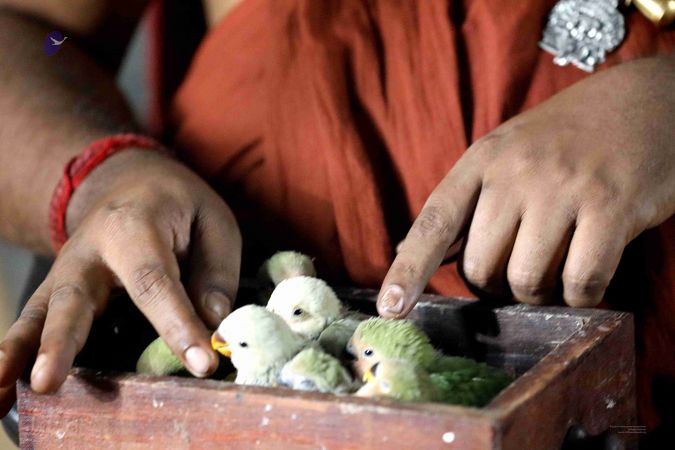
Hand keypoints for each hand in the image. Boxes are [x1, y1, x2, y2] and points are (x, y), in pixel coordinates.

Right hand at [0, 149, 240, 414]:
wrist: (133, 182)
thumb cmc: (178, 205)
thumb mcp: (213, 223)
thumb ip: (215, 272)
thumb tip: (212, 323)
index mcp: (134, 225)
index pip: (153, 282)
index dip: (177, 324)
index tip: (201, 362)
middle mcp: (89, 251)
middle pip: (73, 299)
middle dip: (61, 342)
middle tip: (47, 381)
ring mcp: (66, 272)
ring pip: (41, 314)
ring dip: (26, 352)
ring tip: (14, 388)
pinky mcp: (57, 291)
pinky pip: (34, 321)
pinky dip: (16, 351)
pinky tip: (2, 386)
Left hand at [378, 56, 674, 317]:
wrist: (646, 101)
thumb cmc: (568, 137)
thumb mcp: (507, 150)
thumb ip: (469, 199)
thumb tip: (414, 251)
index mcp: (483, 159)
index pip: (433, 222)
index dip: (407, 270)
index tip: (389, 309)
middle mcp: (516, 172)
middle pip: (479, 267)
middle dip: (494, 287)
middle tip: (515, 274)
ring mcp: (563, 189)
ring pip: (525, 280)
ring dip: (537, 295)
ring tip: (553, 275)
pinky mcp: (611, 208)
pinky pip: (581, 281)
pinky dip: (580, 297)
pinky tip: (586, 281)